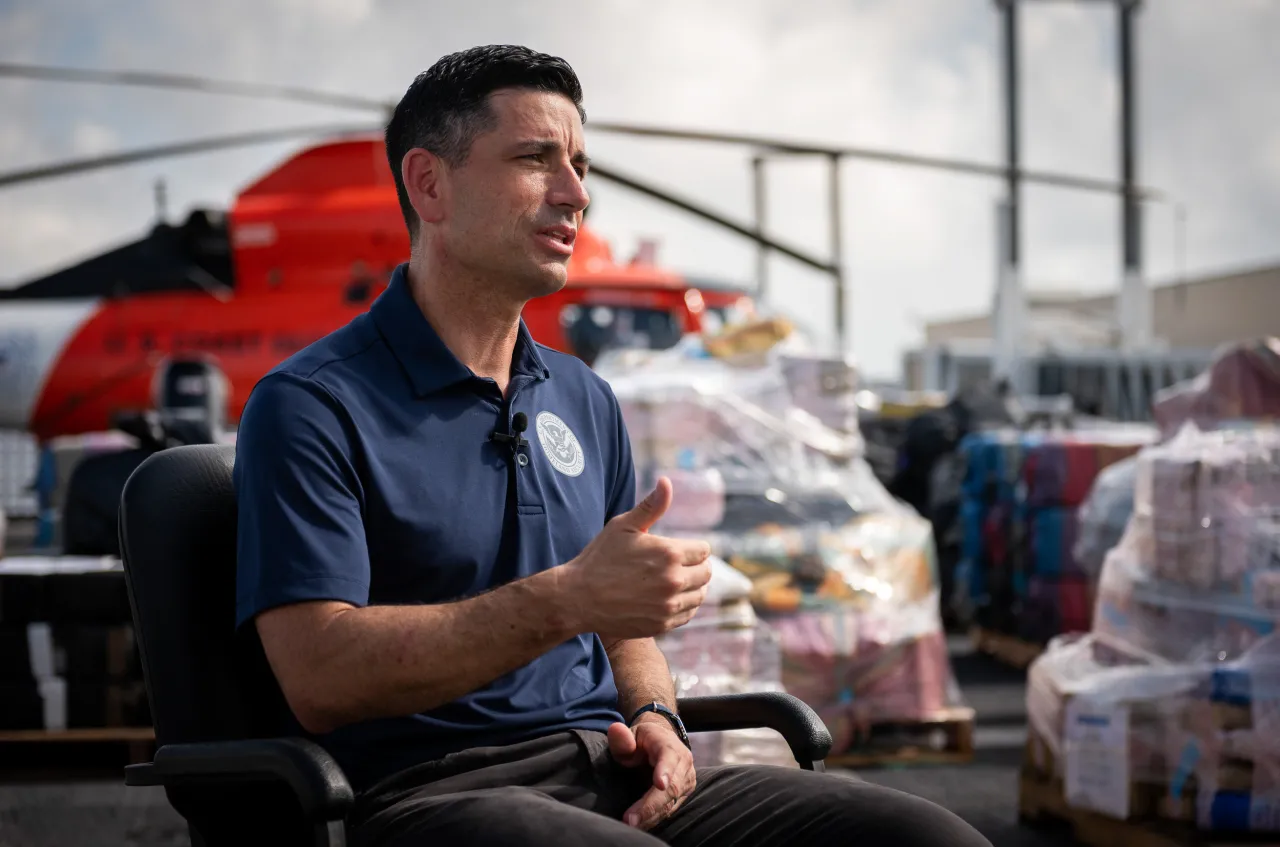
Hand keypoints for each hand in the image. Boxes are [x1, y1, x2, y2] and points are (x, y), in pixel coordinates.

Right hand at [561, 477, 711, 639]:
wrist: (579, 597)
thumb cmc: (600, 557)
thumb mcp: (623, 526)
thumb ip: (651, 506)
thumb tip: (666, 482)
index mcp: (669, 553)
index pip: (704, 550)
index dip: (694, 548)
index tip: (681, 550)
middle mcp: (673, 581)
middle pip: (706, 573)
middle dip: (697, 566)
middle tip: (680, 565)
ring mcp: (668, 606)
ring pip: (700, 595)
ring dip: (693, 587)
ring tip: (676, 581)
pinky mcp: (662, 625)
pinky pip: (688, 614)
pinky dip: (684, 606)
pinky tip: (669, 598)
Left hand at [608, 717, 695, 829]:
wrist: (662, 742)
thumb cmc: (643, 740)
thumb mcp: (630, 734)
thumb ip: (622, 737)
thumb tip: (615, 729)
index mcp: (670, 745)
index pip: (669, 758)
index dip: (665, 771)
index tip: (660, 784)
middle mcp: (683, 764)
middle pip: (671, 787)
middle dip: (651, 805)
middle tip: (630, 819)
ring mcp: (686, 780)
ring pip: (671, 802)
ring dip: (651, 816)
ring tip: (631, 824)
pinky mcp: (684, 794)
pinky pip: (670, 809)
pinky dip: (654, 818)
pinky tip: (639, 824)